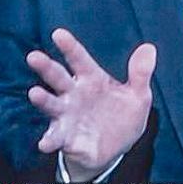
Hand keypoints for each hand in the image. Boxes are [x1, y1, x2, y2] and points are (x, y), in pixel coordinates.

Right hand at [26, 29, 155, 177]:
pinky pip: (55, 138)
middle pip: (58, 77)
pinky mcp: (66, 137)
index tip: (58, 34)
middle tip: (33, 56)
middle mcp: (74, 94)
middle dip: (46, 67)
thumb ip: (140, 74)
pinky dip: (50, 140)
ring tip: (34, 93)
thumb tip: (149, 48)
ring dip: (43, 99)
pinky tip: (45, 143)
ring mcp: (67, 115)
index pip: (79, 59)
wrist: (115, 150)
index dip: (69, 46)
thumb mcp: (138, 96)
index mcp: (91, 79)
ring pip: (52, 104)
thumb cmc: (121, 116)